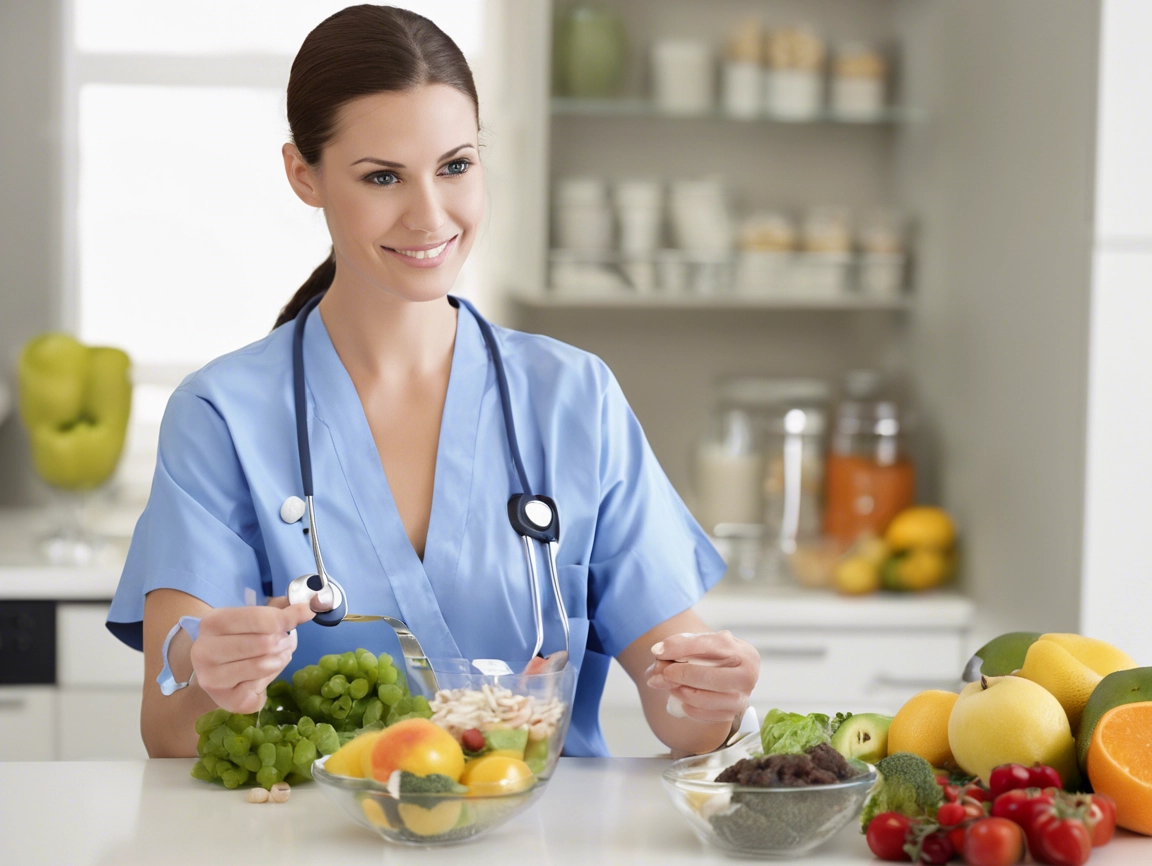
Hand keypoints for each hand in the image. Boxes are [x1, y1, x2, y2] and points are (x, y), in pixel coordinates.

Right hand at [189, 598, 314, 713]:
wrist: (216, 676)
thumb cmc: (238, 641)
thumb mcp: (253, 619)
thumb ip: (278, 610)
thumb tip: (306, 607)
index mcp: (212, 622)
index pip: (258, 617)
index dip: (287, 617)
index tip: (306, 613)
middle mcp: (204, 650)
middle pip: (263, 643)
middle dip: (283, 642)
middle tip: (286, 642)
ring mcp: (212, 678)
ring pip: (262, 665)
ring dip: (280, 659)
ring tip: (279, 655)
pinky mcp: (227, 700)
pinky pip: (261, 686)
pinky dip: (271, 677)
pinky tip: (264, 674)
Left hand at [645, 631, 759, 723]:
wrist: (727, 676)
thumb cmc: (711, 657)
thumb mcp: (700, 644)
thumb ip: (679, 645)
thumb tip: (658, 653)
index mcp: (741, 650)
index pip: (706, 646)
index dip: (679, 648)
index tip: (657, 651)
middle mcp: (747, 674)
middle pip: (708, 676)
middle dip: (681, 674)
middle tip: (663, 672)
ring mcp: (742, 697)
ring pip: (705, 698)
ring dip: (681, 691)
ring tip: (670, 685)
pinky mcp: (733, 714)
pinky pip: (705, 715)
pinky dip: (689, 707)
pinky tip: (682, 699)